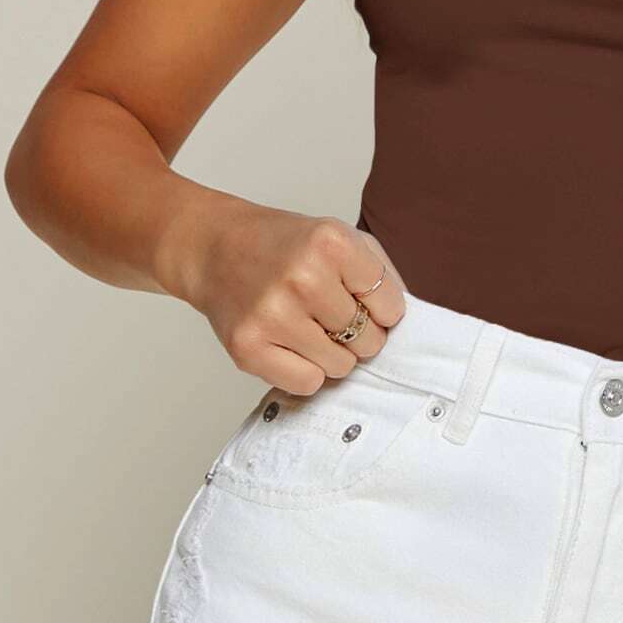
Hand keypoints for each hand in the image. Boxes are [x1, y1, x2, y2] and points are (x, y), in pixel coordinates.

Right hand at [175, 203, 409, 393]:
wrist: (215, 248)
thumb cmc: (285, 246)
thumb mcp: (340, 237)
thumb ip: (381, 275)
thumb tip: (406, 323)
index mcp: (332, 242)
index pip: (390, 305)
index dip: (383, 311)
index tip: (364, 303)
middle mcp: (304, 277)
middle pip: (368, 340)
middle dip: (359, 334)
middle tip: (332, 316)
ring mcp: (273, 314)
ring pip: (341, 367)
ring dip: (333, 354)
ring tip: (310, 327)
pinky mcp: (248, 348)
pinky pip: (307, 384)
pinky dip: (306, 371)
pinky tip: (291, 344)